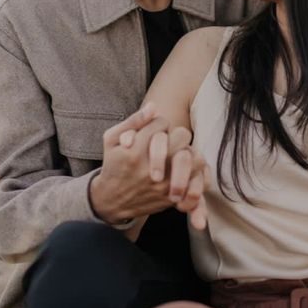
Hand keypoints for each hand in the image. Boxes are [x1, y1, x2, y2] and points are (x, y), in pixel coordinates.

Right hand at [89, 104, 207, 227]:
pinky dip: (195, 173)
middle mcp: (151, 165)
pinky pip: (196, 179)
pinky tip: (184, 171)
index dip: (160, 124)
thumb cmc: (113, 165)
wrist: (111, 201)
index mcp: (135, 149)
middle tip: (171, 142)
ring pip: (194, 156)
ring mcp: (163, 183)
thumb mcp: (111, 139)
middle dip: (177, 136)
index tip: (154, 133)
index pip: (162, 122)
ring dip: (189, 153)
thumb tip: (154, 106)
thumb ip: (133, 121)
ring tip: (179, 156)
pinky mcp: (171, 196)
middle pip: (182, 136)